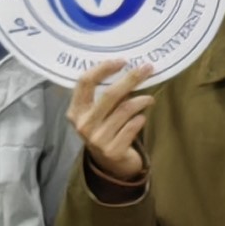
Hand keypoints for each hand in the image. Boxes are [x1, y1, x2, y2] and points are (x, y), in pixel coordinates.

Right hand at [68, 59, 152, 186]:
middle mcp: (83, 124)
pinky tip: (142, 117)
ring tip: (149, 99)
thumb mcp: (99, 114)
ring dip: (142, 100)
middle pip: (109, 94)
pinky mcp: (113, 150)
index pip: (84, 83)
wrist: (111, 165)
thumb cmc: (106, 131)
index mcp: (75, 111)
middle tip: (147, 68)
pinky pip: (132, 126)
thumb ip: (105, 97)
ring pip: (125, 110)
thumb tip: (129, 70)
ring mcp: (97, 139)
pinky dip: (140, 119)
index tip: (121, 61)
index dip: (102, 69)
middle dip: (131, 79)